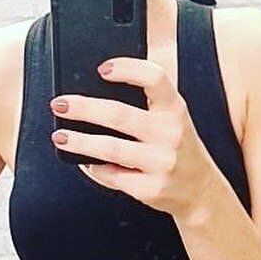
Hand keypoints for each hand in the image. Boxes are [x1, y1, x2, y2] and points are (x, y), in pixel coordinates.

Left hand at [49, 57, 217, 219]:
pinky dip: (94, 169)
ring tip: (60, 136)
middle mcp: (171, 133)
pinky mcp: (151, 188)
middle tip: (59, 104)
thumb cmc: (177, 147)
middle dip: (83, 108)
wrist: (202, 191)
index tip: (101, 69)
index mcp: (175, 108)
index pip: (155, 78)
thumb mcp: (171, 119)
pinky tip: (85, 162)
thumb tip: (92, 91)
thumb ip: (146, 103)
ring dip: (79, 141)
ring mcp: (161, 162)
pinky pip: (112, 176)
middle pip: (119, 114)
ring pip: (110, 148)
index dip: (127, 69)